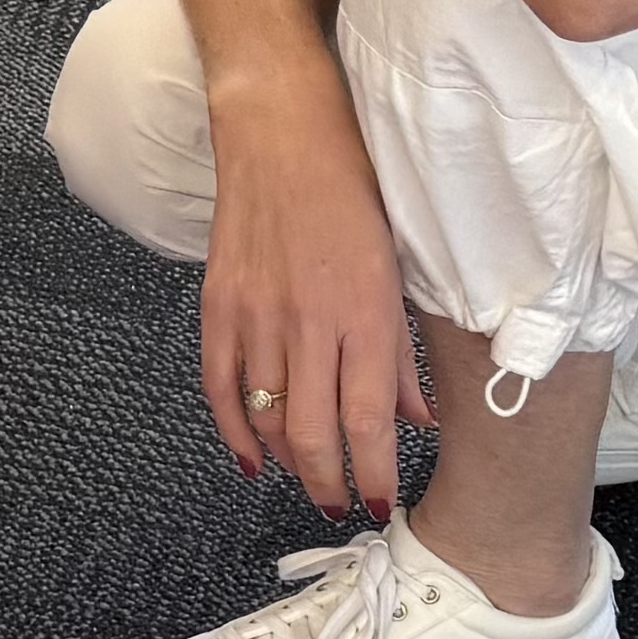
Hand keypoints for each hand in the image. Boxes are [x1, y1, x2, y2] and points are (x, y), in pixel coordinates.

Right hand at [197, 77, 427, 517]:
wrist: (282, 132)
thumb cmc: (354, 190)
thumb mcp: (397, 270)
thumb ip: (403, 353)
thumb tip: (418, 419)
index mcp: (364, 313)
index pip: (368, 421)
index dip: (373, 473)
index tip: (380, 504)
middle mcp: (308, 322)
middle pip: (311, 435)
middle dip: (328, 484)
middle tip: (342, 505)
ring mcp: (257, 315)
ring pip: (266, 419)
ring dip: (287, 463)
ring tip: (308, 479)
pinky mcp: (219, 305)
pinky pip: (220, 386)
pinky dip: (233, 431)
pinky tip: (252, 458)